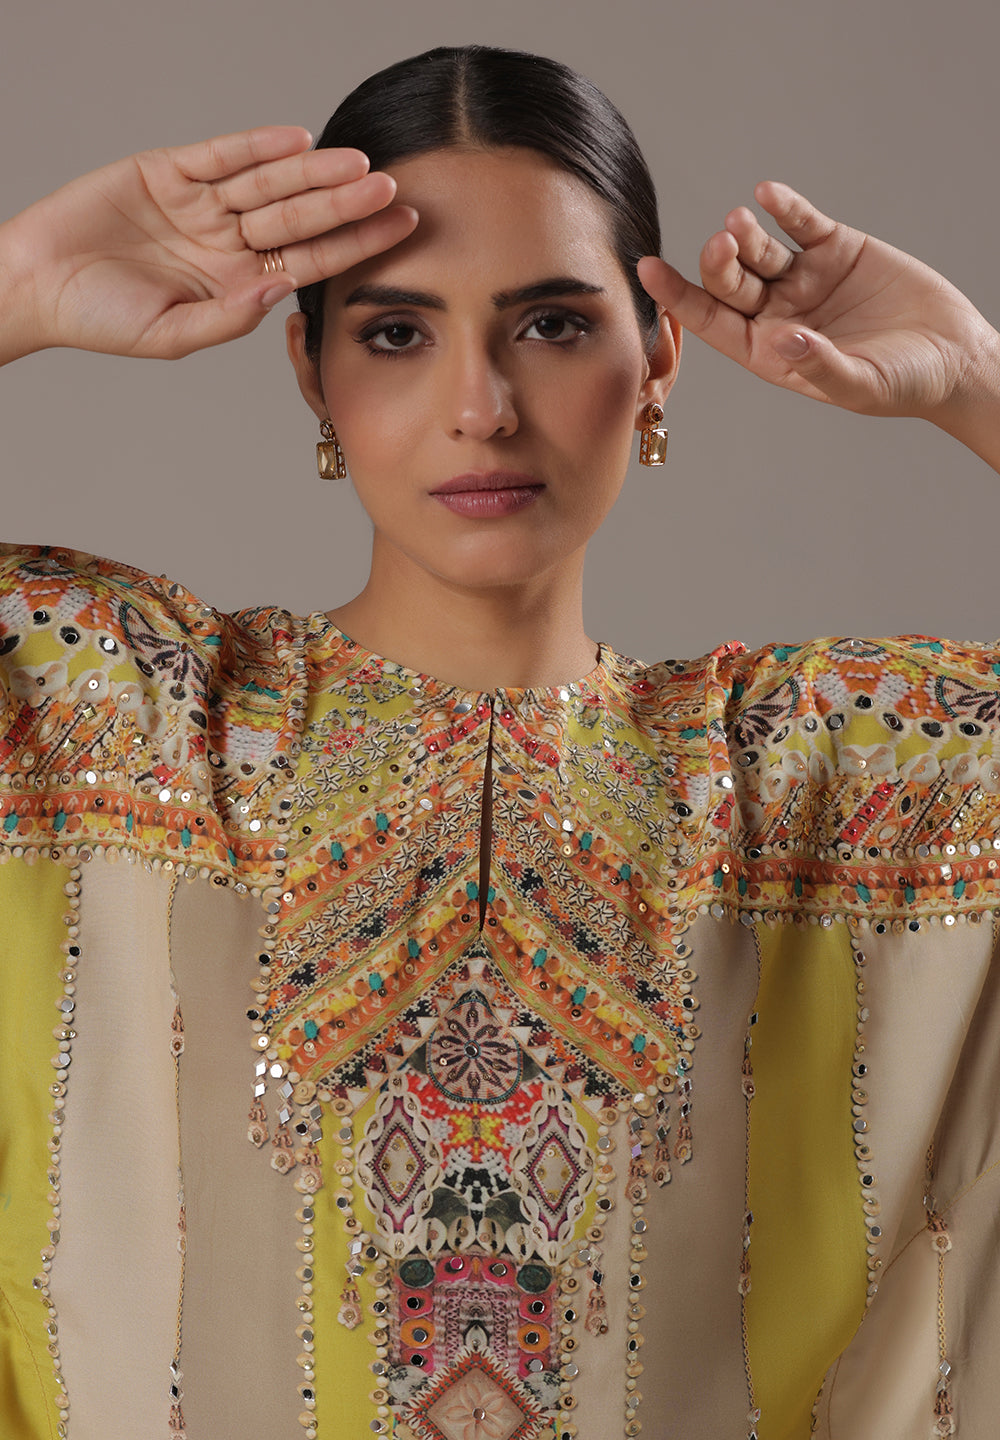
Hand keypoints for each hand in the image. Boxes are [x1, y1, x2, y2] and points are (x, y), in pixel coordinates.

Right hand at [0, 127, 417, 361]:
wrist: (37, 286)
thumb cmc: (101, 320)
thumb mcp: (171, 334)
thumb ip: (229, 317)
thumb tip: (279, 292)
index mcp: (237, 282)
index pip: (309, 260)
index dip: (355, 245)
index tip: (400, 231)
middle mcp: (227, 241)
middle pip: (299, 217)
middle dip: (345, 204)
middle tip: (392, 189)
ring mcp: (201, 205)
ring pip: (267, 183)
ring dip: (311, 172)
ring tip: (357, 164)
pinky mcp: (167, 172)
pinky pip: (220, 156)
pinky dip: (254, 146)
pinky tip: (295, 141)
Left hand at [638, 182, 998, 422]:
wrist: (954, 357)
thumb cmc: (902, 384)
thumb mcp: (859, 384)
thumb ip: (819, 364)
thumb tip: (783, 340)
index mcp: (767, 351)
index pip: (710, 322)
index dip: (678, 297)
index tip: (647, 270)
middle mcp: (777, 313)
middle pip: (730, 283)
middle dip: (718, 264)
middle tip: (721, 244)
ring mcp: (804, 278)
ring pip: (760, 251)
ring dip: (745, 234)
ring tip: (739, 223)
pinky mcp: (836, 248)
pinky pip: (801, 223)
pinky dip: (786, 207)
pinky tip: (770, 196)